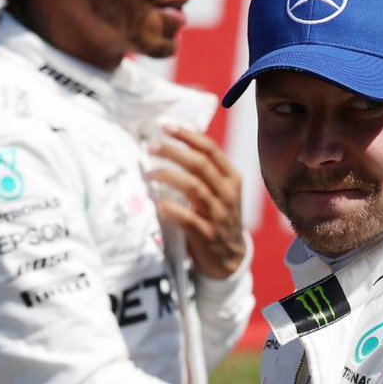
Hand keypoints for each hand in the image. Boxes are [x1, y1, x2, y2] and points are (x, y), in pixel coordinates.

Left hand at [149, 124, 246, 278]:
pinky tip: (158, 204)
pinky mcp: (206, 234)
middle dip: (173, 152)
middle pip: (200, 164)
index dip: (188, 136)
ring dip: (168, 176)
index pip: (211, 150)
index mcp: (232, 179)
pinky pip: (186, 217)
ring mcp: (218, 215)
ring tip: (149, 172)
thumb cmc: (218, 217)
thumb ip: (206, 172)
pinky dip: (169, 209)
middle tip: (151, 146)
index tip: (166, 127)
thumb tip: (175, 144)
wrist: (230, 257)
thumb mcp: (222, 191)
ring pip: (193, 187)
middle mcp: (228, 194)